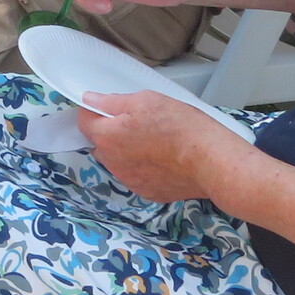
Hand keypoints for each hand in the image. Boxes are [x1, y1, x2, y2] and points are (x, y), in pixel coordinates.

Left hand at [76, 91, 252, 202]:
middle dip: (112, 132)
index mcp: (108, 137)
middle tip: (139, 122)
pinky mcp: (147, 193)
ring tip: (155, 141)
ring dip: (127, 151)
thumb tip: (89, 101)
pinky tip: (164, 159)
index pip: (83, 121)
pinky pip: (137, 176)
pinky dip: (144, 167)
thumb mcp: (146, 101)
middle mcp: (113, 163)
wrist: (211, 162)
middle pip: (101, 143)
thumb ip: (112, 102)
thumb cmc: (180, 126)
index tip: (111, 107)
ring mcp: (130, 181)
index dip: (94, 111)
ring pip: (118, 161)